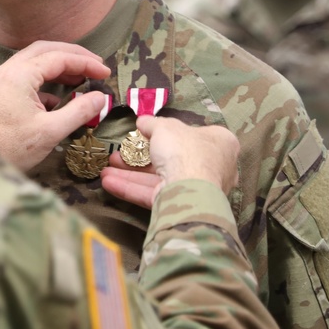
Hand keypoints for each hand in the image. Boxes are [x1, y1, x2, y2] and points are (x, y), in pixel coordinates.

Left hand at [0, 40, 110, 171]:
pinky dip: (43, 82)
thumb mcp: (50, 132)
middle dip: (72, 55)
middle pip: (44, 50)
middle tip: (95, 65)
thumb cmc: (10, 148)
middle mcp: (6, 71)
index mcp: (18, 75)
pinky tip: (58, 100)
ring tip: (81, 78)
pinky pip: (23, 77)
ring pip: (33, 61)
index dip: (86, 62)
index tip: (105, 72)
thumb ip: (79, 112)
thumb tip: (101, 98)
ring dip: (58, 66)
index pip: (59, 57)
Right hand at [100, 115, 239, 208]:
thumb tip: (142, 121)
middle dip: (139, 157)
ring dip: (130, 174)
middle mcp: (213, 167)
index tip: (145, 133)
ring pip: (159, 179)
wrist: (189, 190)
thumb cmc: (185, 151)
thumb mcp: (165, 127)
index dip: (168, 133)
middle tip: (119, 153)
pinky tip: (109, 182)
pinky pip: (155, 194)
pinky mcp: (182, 206)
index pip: (194, 135)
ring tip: (106, 169)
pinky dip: (132, 188)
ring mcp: (197, 190)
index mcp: (221, 144)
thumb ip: (152, 123)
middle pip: (172, 159)